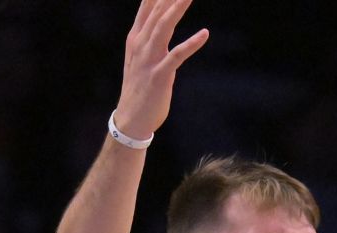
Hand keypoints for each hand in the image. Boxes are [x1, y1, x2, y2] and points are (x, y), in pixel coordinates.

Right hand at [114, 0, 209, 138]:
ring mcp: (149, 59)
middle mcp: (140, 44)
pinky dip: (191, 43)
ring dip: (178, 9)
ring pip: (164, 27)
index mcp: (135, 38)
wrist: (131, 119)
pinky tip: (205, 33)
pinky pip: (177, 55)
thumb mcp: (140, 57)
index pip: (147, 7)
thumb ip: (148, 37)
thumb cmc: (139, 87)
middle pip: (157, 12)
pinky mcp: (160, 75)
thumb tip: (159, 20)